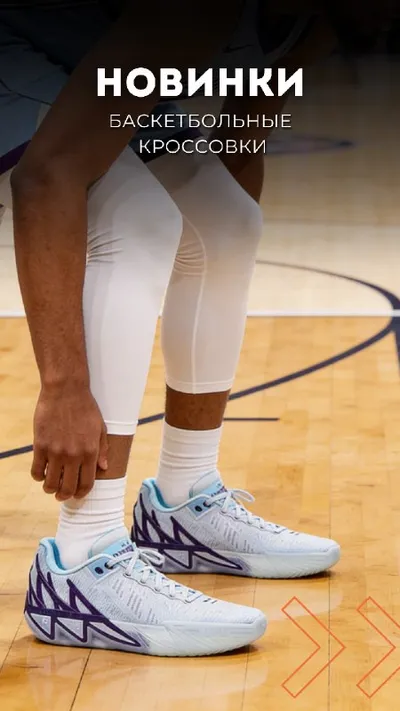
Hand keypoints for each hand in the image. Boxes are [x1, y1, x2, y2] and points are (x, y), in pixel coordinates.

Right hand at [31, 383, 107, 500]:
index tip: (77, 494)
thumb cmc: (85, 407)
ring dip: (50, 488)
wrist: (66, 390)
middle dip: (64, 495)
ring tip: (50, 485)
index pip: (86, 484)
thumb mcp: (100, 427)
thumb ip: (102, 449)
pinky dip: (38, 476)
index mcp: (90, 452)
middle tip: (61, 494)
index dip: (81, 493)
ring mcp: (56, 452)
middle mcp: (73, 455)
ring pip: (50, 483)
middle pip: (67, 488)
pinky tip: (41, 472)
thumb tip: (103, 467)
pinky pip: (36, 471)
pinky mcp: (40, 446)